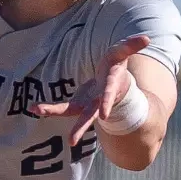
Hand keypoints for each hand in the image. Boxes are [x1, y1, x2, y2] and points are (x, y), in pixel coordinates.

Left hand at [32, 34, 152, 145]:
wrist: (114, 88)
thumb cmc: (116, 68)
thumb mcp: (122, 54)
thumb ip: (132, 46)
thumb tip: (147, 39)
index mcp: (109, 88)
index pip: (108, 95)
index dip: (106, 102)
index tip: (104, 115)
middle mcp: (98, 102)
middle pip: (89, 116)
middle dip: (81, 127)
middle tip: (71, 141)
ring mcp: (87, 105)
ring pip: (71, 113)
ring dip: (53, 112)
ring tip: (37, 109)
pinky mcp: (77, 105)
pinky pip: (62, 109)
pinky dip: (48, 109)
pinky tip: (33, 108)